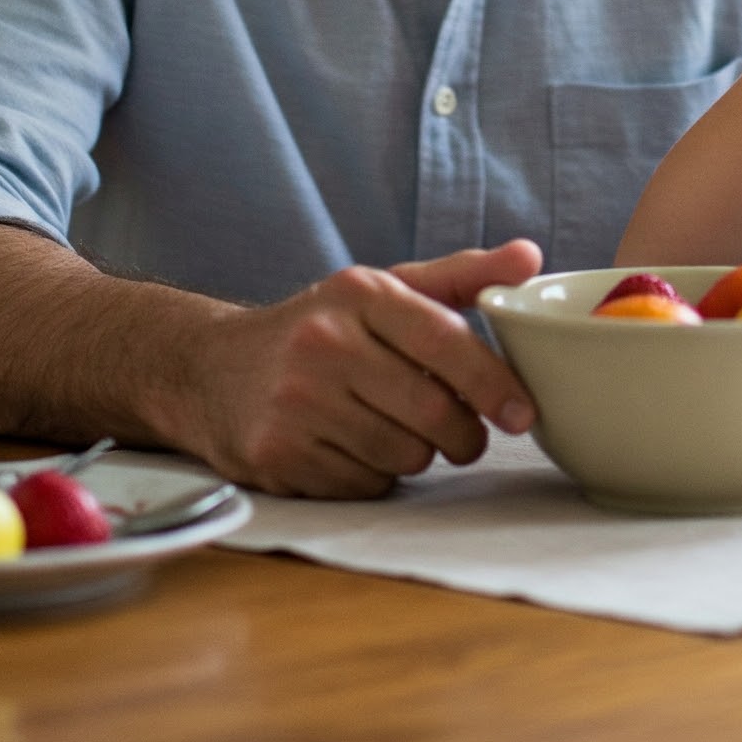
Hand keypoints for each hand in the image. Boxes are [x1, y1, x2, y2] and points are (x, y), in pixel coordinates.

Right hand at [180, 239, 542, 497]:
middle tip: (463, 434)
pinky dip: (373, 475)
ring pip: (405, 454)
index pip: (446, 341)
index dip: (493, 383)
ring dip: (417, 453)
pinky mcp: (277, 454)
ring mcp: (296, 401)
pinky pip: (364, 484)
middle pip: (433, 412)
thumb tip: (531, 258)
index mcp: (360, 293)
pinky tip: (349, 447)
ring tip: (391, 428)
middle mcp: (324, 342)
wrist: (210, 370)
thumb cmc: (319, 329)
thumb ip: (461, 276)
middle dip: (463, 434)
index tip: (521, 412)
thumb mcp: (383, 290)